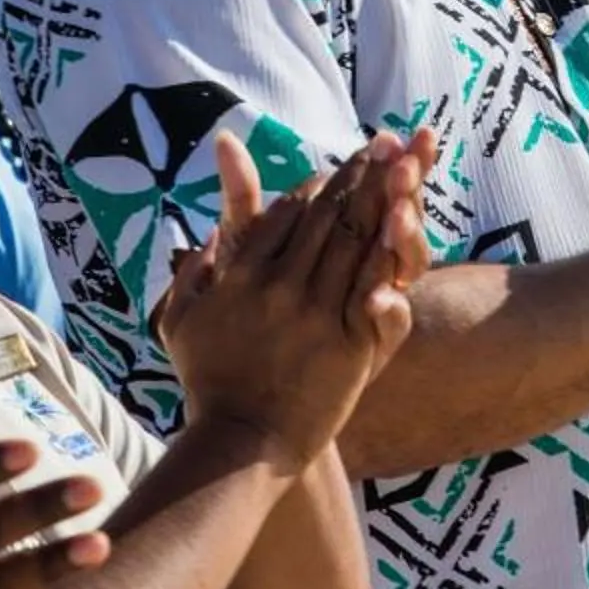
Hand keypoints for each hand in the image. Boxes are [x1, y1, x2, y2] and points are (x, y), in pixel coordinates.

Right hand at [158, 128, 426, 468]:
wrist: (242, 443)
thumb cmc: (209, 382)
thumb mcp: (181, 320)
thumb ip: (193, 270)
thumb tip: (210, 233)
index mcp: (240, 275)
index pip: (285, 212)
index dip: (315, 185)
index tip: (335, 170)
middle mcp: (278, 286)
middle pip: (325, 216)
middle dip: (356, 175)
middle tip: (381, 145)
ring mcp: (314, 314)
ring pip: (353, 241)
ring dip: (379, 198)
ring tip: (400, 168)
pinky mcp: (347, 343)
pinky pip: (373, 286)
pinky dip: (390, 251)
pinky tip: (407, 225)